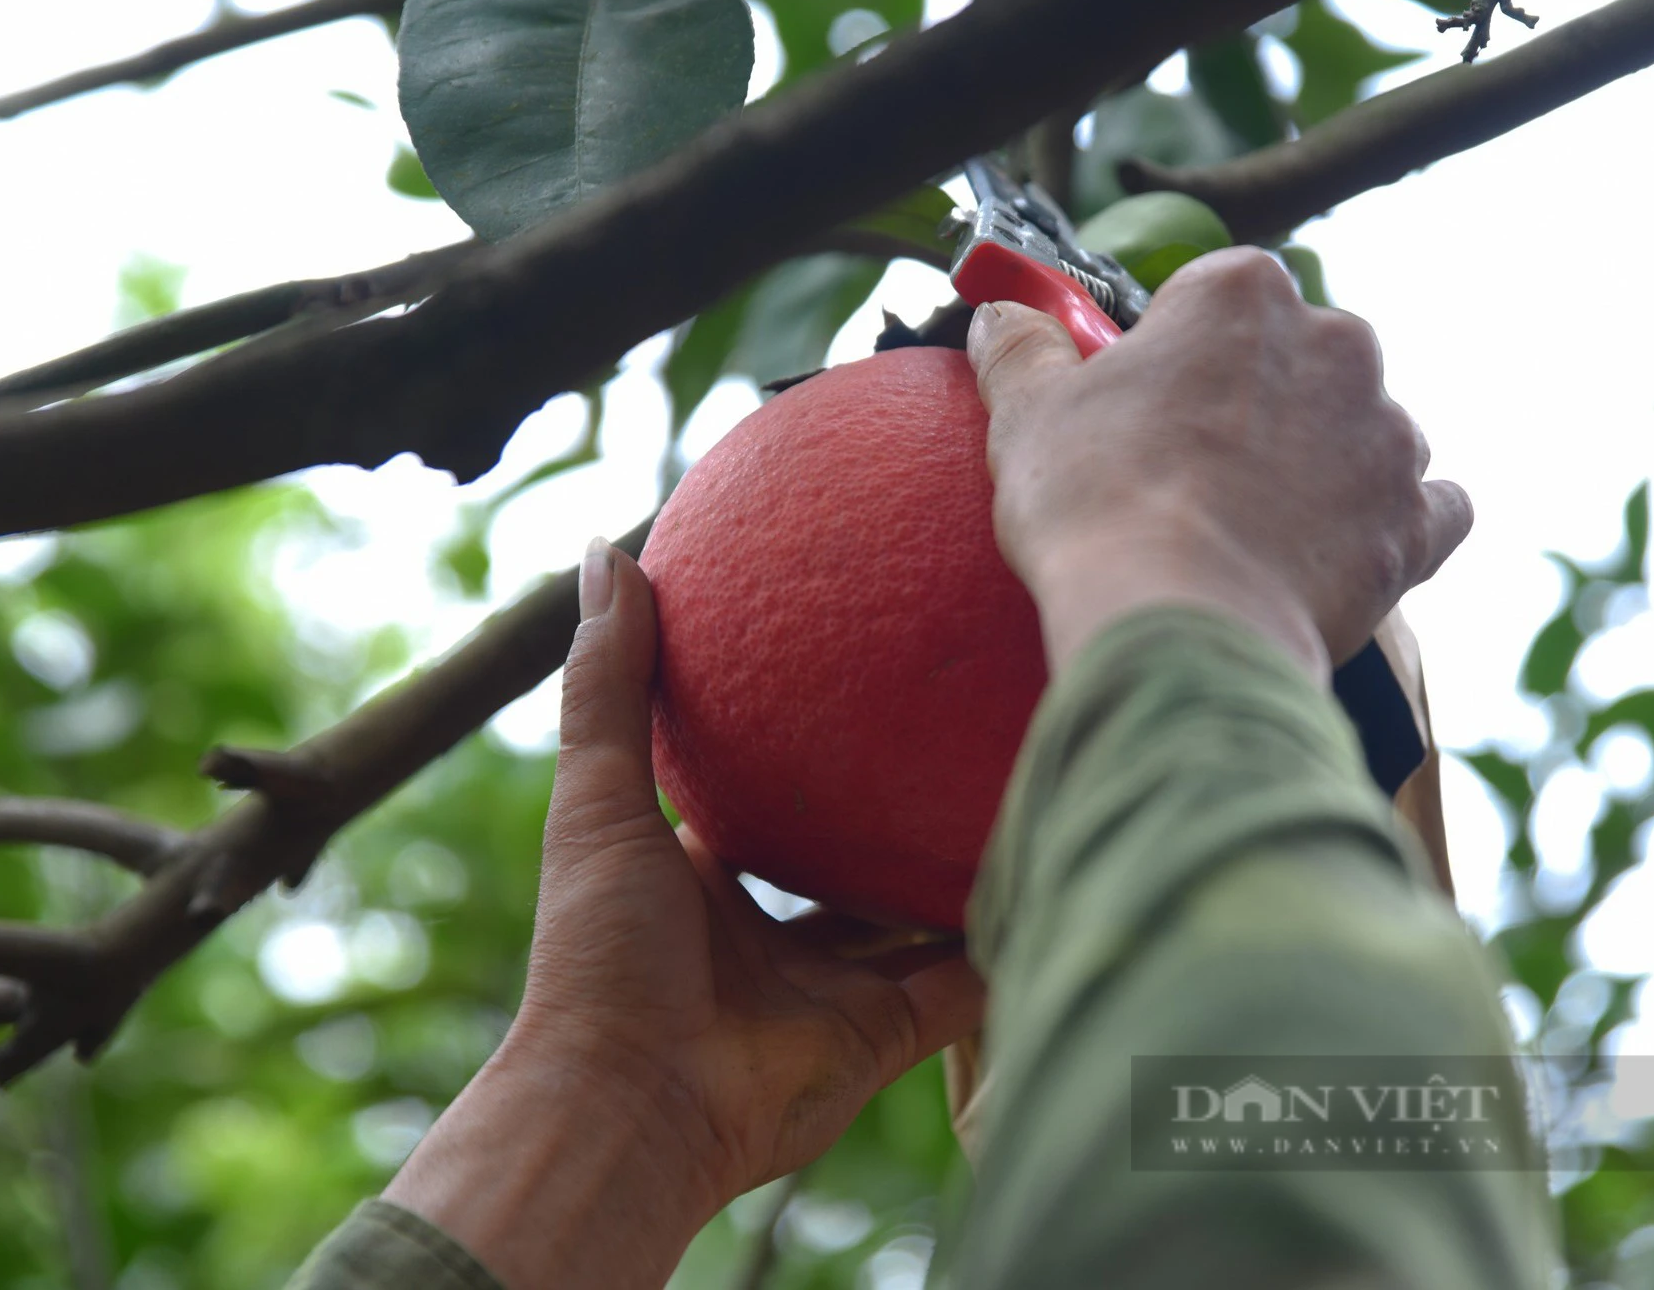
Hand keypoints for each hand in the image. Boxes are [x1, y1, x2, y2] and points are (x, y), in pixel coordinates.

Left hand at [385, 540, 983, 1289]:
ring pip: (914, 915)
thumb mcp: (598, 797)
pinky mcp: (885, 1035)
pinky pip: (960, 976)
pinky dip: (1001, 932)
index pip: (759, 797)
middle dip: (894, 806)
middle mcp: (771, 932)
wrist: (632, 1106)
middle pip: (847, 855)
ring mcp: (831, 986)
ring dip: (958, 865)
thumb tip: (606, 547)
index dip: (797, 744)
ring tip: (1025, 782)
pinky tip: (1055, 865)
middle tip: (958, 726)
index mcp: (701, 878)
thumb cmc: (601, 950)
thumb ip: (608, 682)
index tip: (848, 676)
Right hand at [966, 248, 1471, 679]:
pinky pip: (1428, 508)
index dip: (1174, 352)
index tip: (1139, 404)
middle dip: (1255, 404)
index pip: (1214, 296)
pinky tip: (1334, 552)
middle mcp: (1338, 343)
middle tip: (1185, 472)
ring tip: (1249, 529)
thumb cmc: (1099, 504)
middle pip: (1296, 358)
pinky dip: (1390, 524)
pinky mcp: (1415, 521)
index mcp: (1243, 293)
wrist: (1180, 623)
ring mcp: (1389, 433)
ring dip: (1319, 465)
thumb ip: (1022, 349)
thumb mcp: (1028, 413)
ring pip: (1361, 430)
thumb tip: (1004, 315)